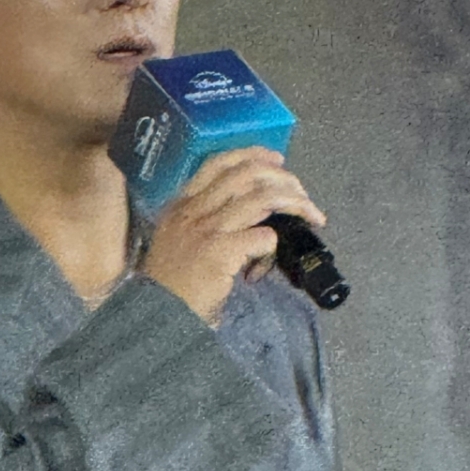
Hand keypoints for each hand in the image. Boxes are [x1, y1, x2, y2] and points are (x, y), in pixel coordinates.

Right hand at [141, 147, 326, 325]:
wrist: (158, 314)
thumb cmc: (172, 284)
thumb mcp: (180, 241)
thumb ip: (207, 223)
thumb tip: (252, 219)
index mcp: (182, 204)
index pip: (219, 163)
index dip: (252, 156)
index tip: (276, 161)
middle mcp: (193, 210)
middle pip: (247, 175)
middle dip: (284, 179)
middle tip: (302, 195)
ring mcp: (207, 229)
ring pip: (262, 199)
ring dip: (294, 205)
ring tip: (311, 216)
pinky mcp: (220, 251)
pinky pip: (263, 237)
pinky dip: (273, 247)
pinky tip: (263, 267)